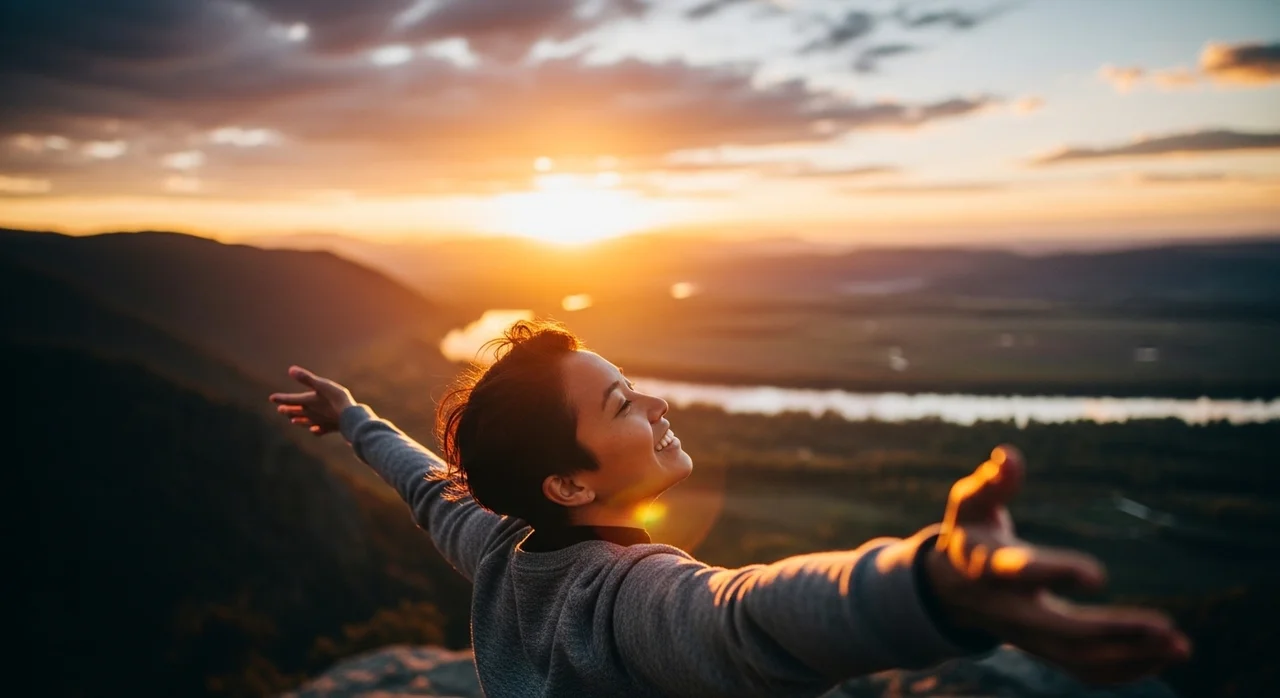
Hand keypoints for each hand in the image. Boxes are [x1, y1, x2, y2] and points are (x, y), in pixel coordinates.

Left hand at [268, 365, 357, 436]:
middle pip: (296, 412)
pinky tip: (314, 430)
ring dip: (298, 420)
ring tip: (292, 421)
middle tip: (280, 410)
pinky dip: (314, 429)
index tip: (271, 398)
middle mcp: (311, 413)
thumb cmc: (336, 398)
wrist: (350, 417)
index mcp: (307, 402)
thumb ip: (306, 378)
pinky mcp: (329, 428)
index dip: (281, 398)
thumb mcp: (322, 384)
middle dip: (288, 410)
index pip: (290, 400)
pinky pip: (319, 430)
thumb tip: (290, 370)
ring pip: (305, 421)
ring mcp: (319, 422)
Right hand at [926, 445, 1190, 684]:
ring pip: (1080, 657)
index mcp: (989, 568)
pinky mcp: (1045, 650)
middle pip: (1062, 630)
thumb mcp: (970, 504)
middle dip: (1114, 630)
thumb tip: (1008, 455)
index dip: (1056, 572)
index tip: (1098, 576)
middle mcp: (1009, 609)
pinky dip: (1126, 669)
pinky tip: (1161, 655)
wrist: (950, 591)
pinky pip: (1086, 669)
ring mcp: (1028, 636)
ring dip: (1131, 655)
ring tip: (1180, 645)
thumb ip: (991, 482)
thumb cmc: (969, 533)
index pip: (1021, 573)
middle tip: (1165, 626)